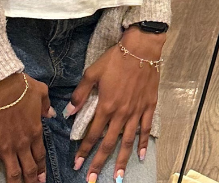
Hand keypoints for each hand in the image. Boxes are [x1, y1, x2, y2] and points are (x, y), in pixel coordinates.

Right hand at [0, 72, 53, 182]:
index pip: (40, 155)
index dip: (41, 168)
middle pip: (29, 168)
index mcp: (35, 131)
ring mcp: (6, 148)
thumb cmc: (21, 86)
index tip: (43, 178)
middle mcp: (23, 143)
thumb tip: (51, 114)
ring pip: (13, 173)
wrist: (1, 87)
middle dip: (32, 180)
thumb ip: (46, 105)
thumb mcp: (41, 92)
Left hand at [70, 28, 163, 181]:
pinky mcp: (149, 106)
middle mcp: (121, 113)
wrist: (141, 49)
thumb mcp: (92, 73)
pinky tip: (140, 155)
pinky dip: (143, 143)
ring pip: (128, 140)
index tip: (77, 165)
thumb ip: (80, 94)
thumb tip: (69, 112)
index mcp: (106, 106)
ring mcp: (136, 111)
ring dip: (122, 160)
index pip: (92, 134)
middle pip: (109, 143)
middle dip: (99, 163)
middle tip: (92, 179)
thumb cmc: (116, 59)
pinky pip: (146, 128)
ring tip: (118, 176)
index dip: (84, 151)